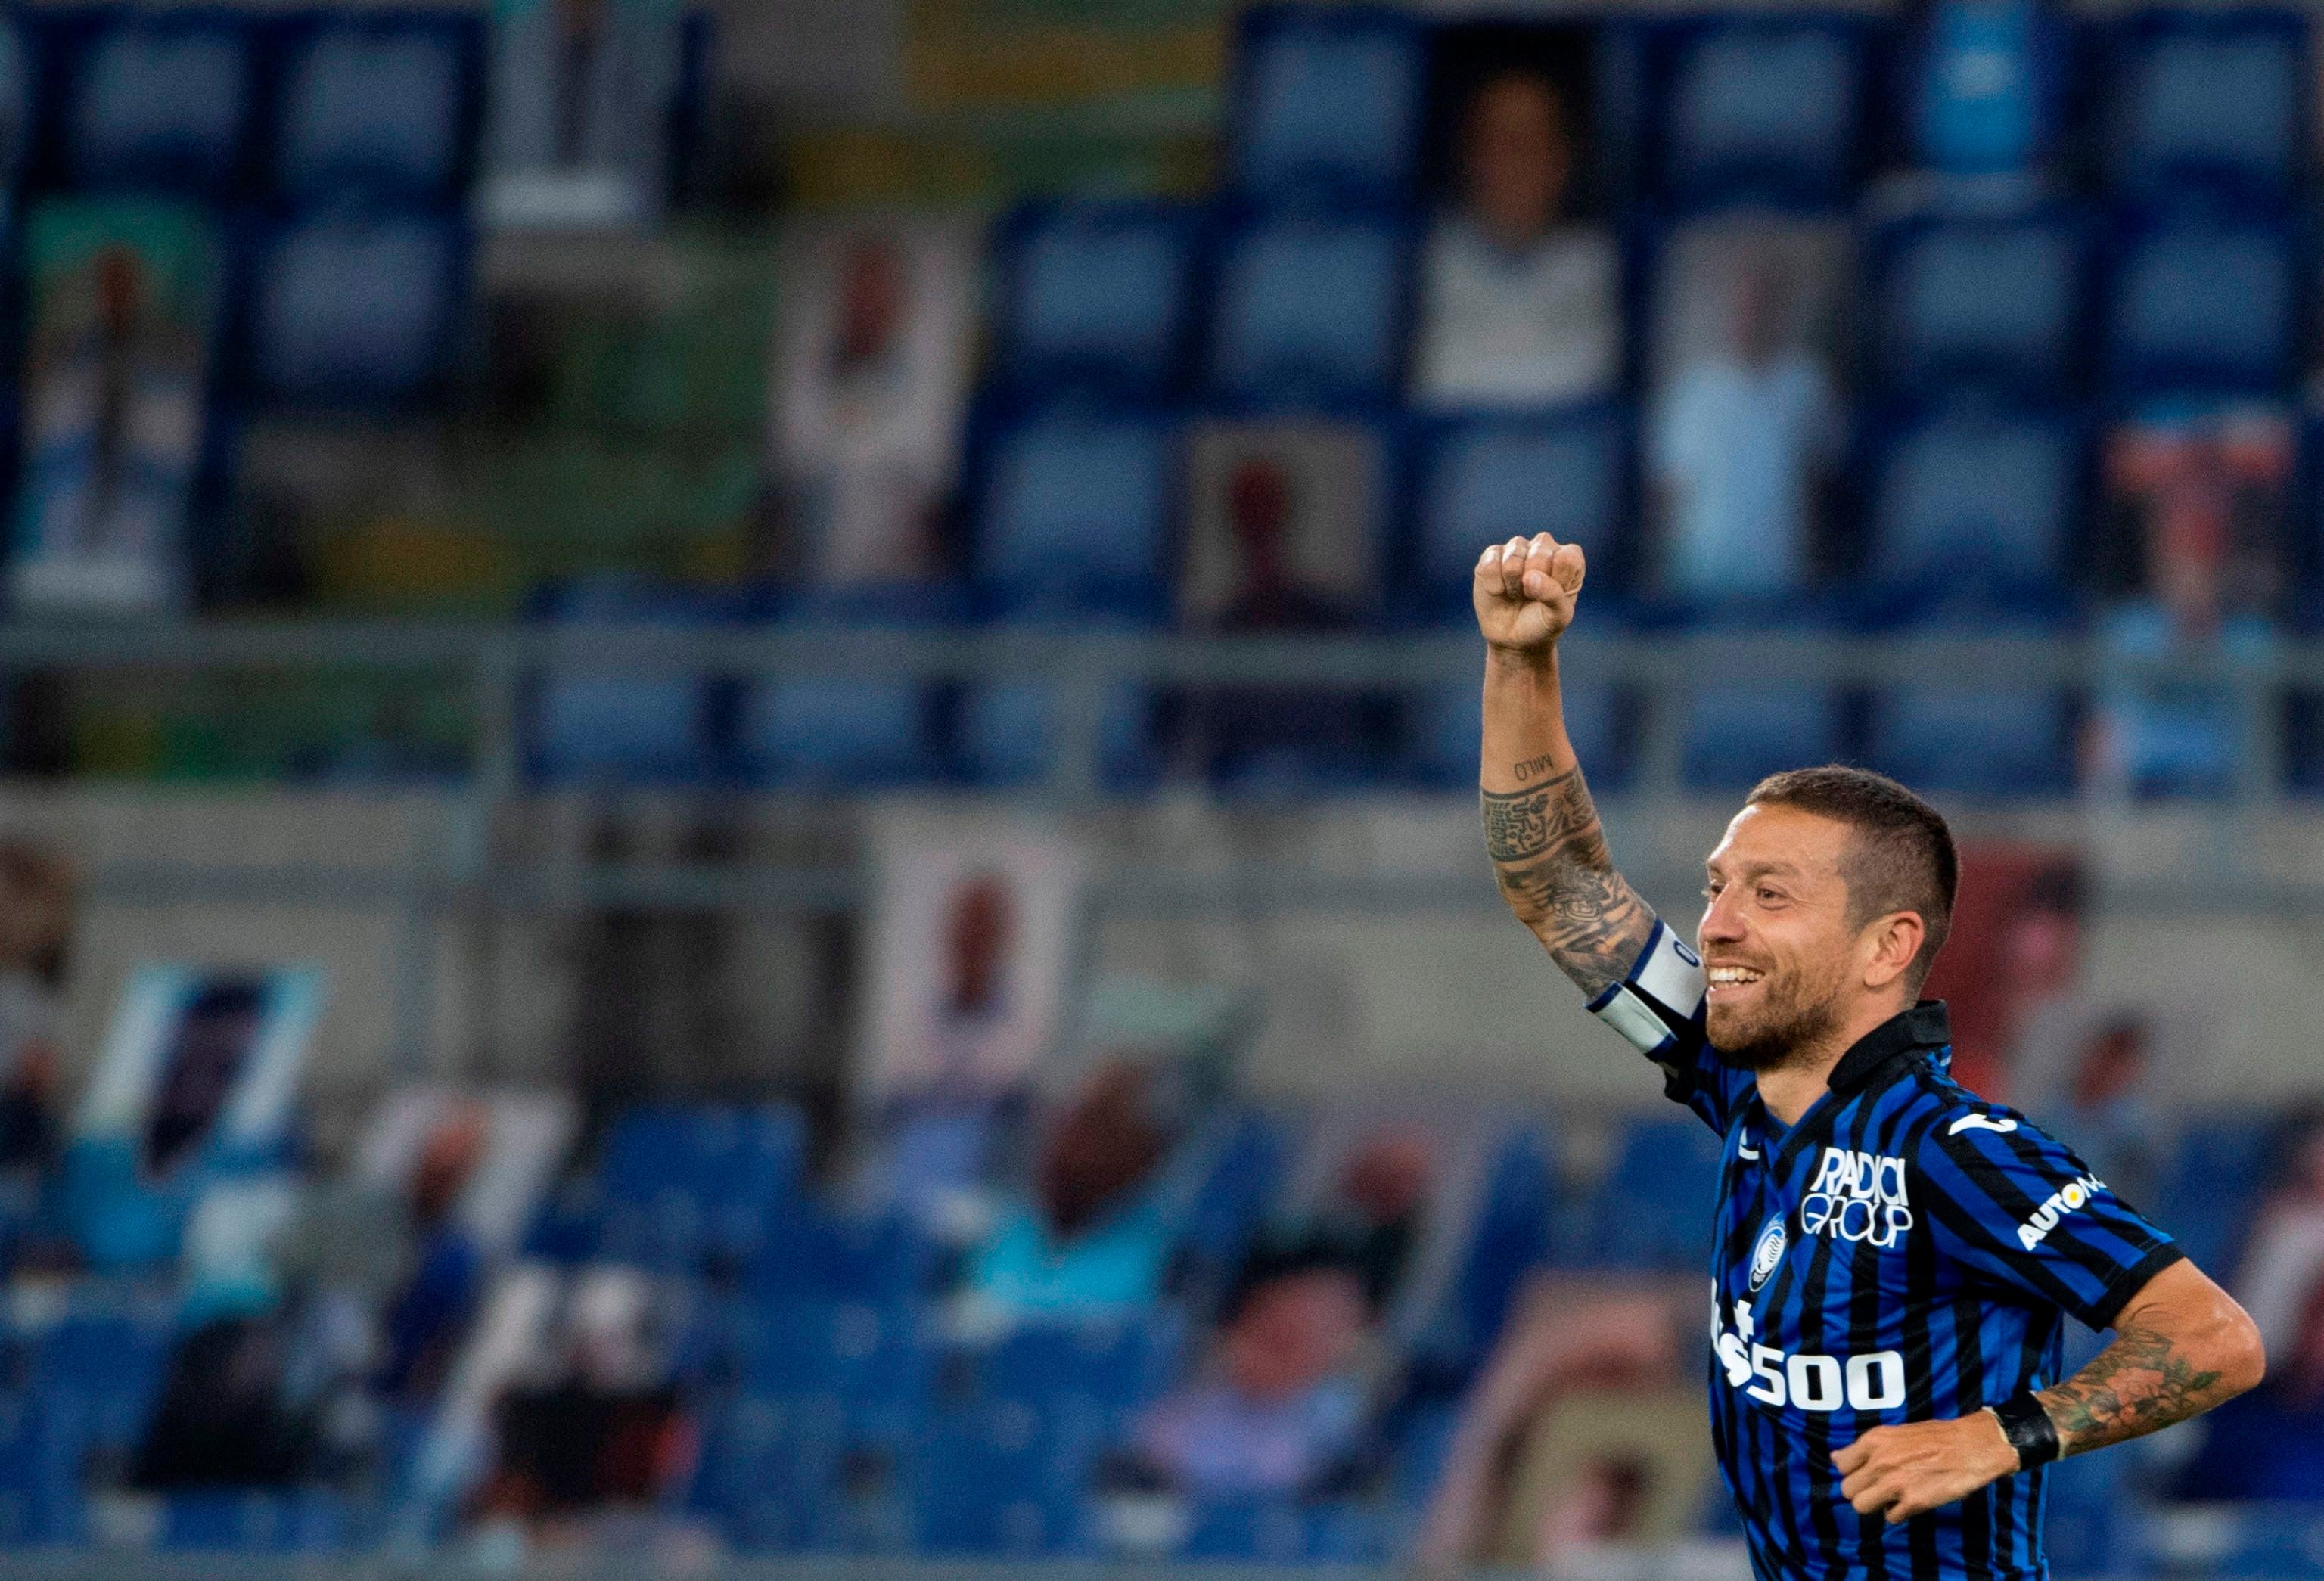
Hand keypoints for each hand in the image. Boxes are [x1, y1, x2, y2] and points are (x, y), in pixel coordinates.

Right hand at [1474, 533, 1585, 659]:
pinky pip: (1490, 564)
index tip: (1553, 598)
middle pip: (1539, 554)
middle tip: (1531, 597)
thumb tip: (1530, 576)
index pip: (1566, 559)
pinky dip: (1494, 585)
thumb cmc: (1541, 624)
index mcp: (1569, 557)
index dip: (1557, 583)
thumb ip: (1553, 595)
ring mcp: (1517, 548)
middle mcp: (1544, 546)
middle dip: (1533, 584)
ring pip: (1513, 558)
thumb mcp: (1558, 617)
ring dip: (1513, 585)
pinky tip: (1499, 590)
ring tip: (1516, 594)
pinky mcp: (1492, 555)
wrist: (1513, 639)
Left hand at [1832, 1412, 2021, 1524]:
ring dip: (1875, 1504)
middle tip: (1879, 1488)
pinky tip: (1911, 1501)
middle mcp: (1880, 1462)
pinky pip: (1890, 1517)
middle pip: (1847, 1490)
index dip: (1852, 1472)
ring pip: (1862, 1506)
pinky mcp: (1913, 1502)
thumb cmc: (1936, 1437)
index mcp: (1874, 1441)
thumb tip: (1836, 1458)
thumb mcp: (1895, 1433)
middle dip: (1861, 1491)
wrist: (1972, 1446)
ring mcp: (1895, 1483)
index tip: (1864, 1473)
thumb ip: (1866, 1448)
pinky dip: (1899, 1513)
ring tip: (1892, 1497)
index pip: (1841, 1465)